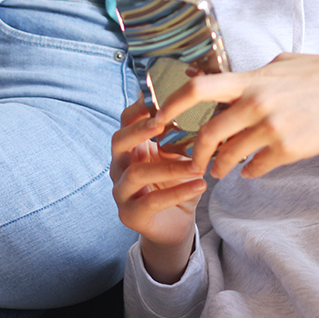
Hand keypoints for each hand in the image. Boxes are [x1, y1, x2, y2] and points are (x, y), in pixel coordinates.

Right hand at [111, 100, 203, 283]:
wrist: (175, 223)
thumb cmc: (176, 183)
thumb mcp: (177, 155)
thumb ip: (179, 134)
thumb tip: (198, 103)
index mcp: (130, 147)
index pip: (126, 121)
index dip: (139, 108)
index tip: (157, 94)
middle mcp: (120, 166)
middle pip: (118, 142)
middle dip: (138, 130)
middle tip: (161, 123)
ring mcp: (122, 191)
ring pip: (135, 173)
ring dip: (167, 167)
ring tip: (196, 164)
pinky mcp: (130, 215)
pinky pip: (151, 202)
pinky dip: (177, 192)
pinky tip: (200, 185)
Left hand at [153, 44, 318, 180]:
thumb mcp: (282, 64)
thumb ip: (255, 76)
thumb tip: (236, 85)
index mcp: (250, 79)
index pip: (197, 89)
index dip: (170, 105)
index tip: (156, 119)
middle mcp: (256, 103)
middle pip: (209, 134)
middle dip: (196, 154)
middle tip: (194, 162)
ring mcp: (272, 128)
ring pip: (231, 157)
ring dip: (222, 167)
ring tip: (222, 170)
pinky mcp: (290, 149)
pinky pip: (257, 168)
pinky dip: (250, 172)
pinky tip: (252, 170)